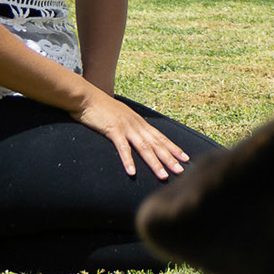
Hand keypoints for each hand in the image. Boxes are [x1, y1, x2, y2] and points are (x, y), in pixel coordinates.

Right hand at [73, 86, 189, 179]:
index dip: (174, 148)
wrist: (87, 97)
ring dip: (154, 163)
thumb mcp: (122, 118)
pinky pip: (122, 147)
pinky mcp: (113, 130)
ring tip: (163, 176)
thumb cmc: (103, 109)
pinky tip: (132, 172)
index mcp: (140, 123)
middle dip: (170, 159)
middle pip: (157, 144)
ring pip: (144, 148)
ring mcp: (126, 127)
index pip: (161, 137)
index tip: (186, 158)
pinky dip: (128, 160)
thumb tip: (138, 136)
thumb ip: (131, 127)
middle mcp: (137, 125)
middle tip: (181, 171)